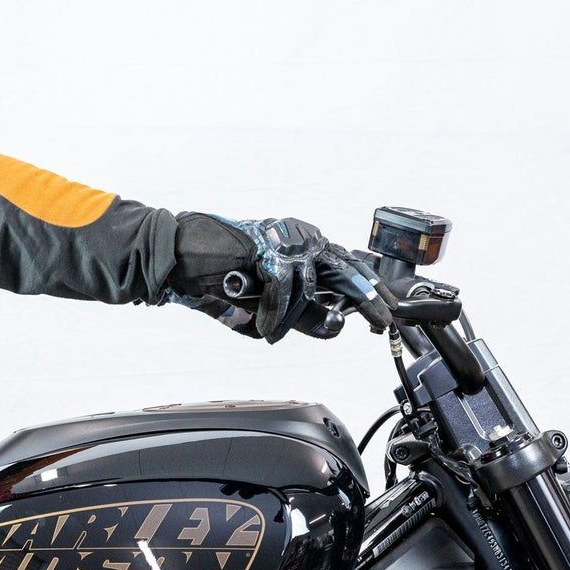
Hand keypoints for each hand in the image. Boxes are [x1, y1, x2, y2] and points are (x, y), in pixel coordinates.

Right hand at [166, 213, 396, 342]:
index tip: (386, 311)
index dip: (370, 290)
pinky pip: (282, 289)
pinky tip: (264, 328)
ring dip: (292, 317)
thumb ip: (303, 314)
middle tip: (382, 322)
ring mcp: (284, 241)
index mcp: (306, 246)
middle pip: (346, 270)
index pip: (349, 267)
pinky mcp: (267, 248)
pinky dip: (273, 314)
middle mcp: (301, 238)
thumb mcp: (271, 304)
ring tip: (270, 331)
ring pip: (311, 286)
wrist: (184, 254)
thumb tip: (337, 326)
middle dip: (367, 299)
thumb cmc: (225, 276)